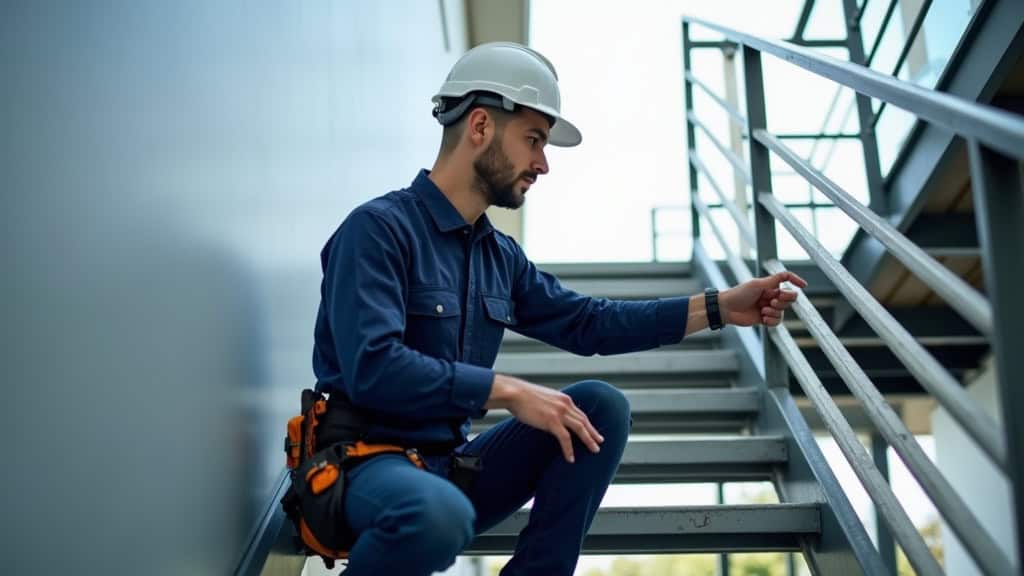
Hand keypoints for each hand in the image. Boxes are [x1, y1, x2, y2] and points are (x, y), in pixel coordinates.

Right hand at [487, 374, 603, 462]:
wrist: (514, 393)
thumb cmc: (523, 396)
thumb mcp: (543, 399)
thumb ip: (551, 406)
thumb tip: (552, 416)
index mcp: (563, 399)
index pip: (580, 413)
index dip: (588, 423)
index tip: (593, 431)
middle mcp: (565, 404)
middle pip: (584, 421)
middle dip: (593, 432)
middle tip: (600, 442)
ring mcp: (559, 413)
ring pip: (580, 429)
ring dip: (588, 440)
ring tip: (594, 450)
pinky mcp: (552, 421)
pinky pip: (565, 438)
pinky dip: (569, 449)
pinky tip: (570, 458)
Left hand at [720, 271, 807, 327]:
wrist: (727, 309)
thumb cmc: (739, 294)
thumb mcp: (757, 284)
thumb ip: (773, 281)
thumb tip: (788, 276)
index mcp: (769, 285)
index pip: (787, 280)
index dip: (796, 281)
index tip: (804, 285)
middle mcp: (771, 296)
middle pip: (790, 298)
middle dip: (784, 300)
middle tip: (771, 301)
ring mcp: (768, 307)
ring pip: (784, 311)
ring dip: (775, 311)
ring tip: (763, 310)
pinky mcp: (765, 318)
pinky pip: (778, 321)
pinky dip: (773, 320)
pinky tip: (763, 318)